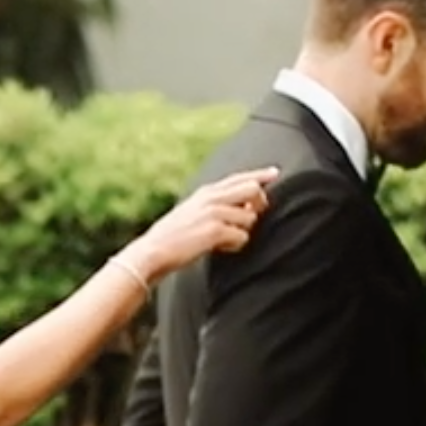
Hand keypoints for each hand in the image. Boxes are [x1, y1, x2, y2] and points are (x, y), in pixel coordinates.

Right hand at [120, 166, 279, 281]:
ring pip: (250, 218)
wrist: (152, 252)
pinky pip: (242, 237)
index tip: (274, 173)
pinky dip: (234, 245)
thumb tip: (241, 209)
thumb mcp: (190, 213)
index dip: (258, 175)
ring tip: (222, 240)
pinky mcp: (215, 230)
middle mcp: (211, 198)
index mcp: (205, 192)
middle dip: (259, 204)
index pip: (238, 178)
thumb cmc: (170, 239)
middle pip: (252, 189)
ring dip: (241, 232)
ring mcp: (214, 212)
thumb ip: (212, 206)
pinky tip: (218, 248)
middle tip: (252, 215)